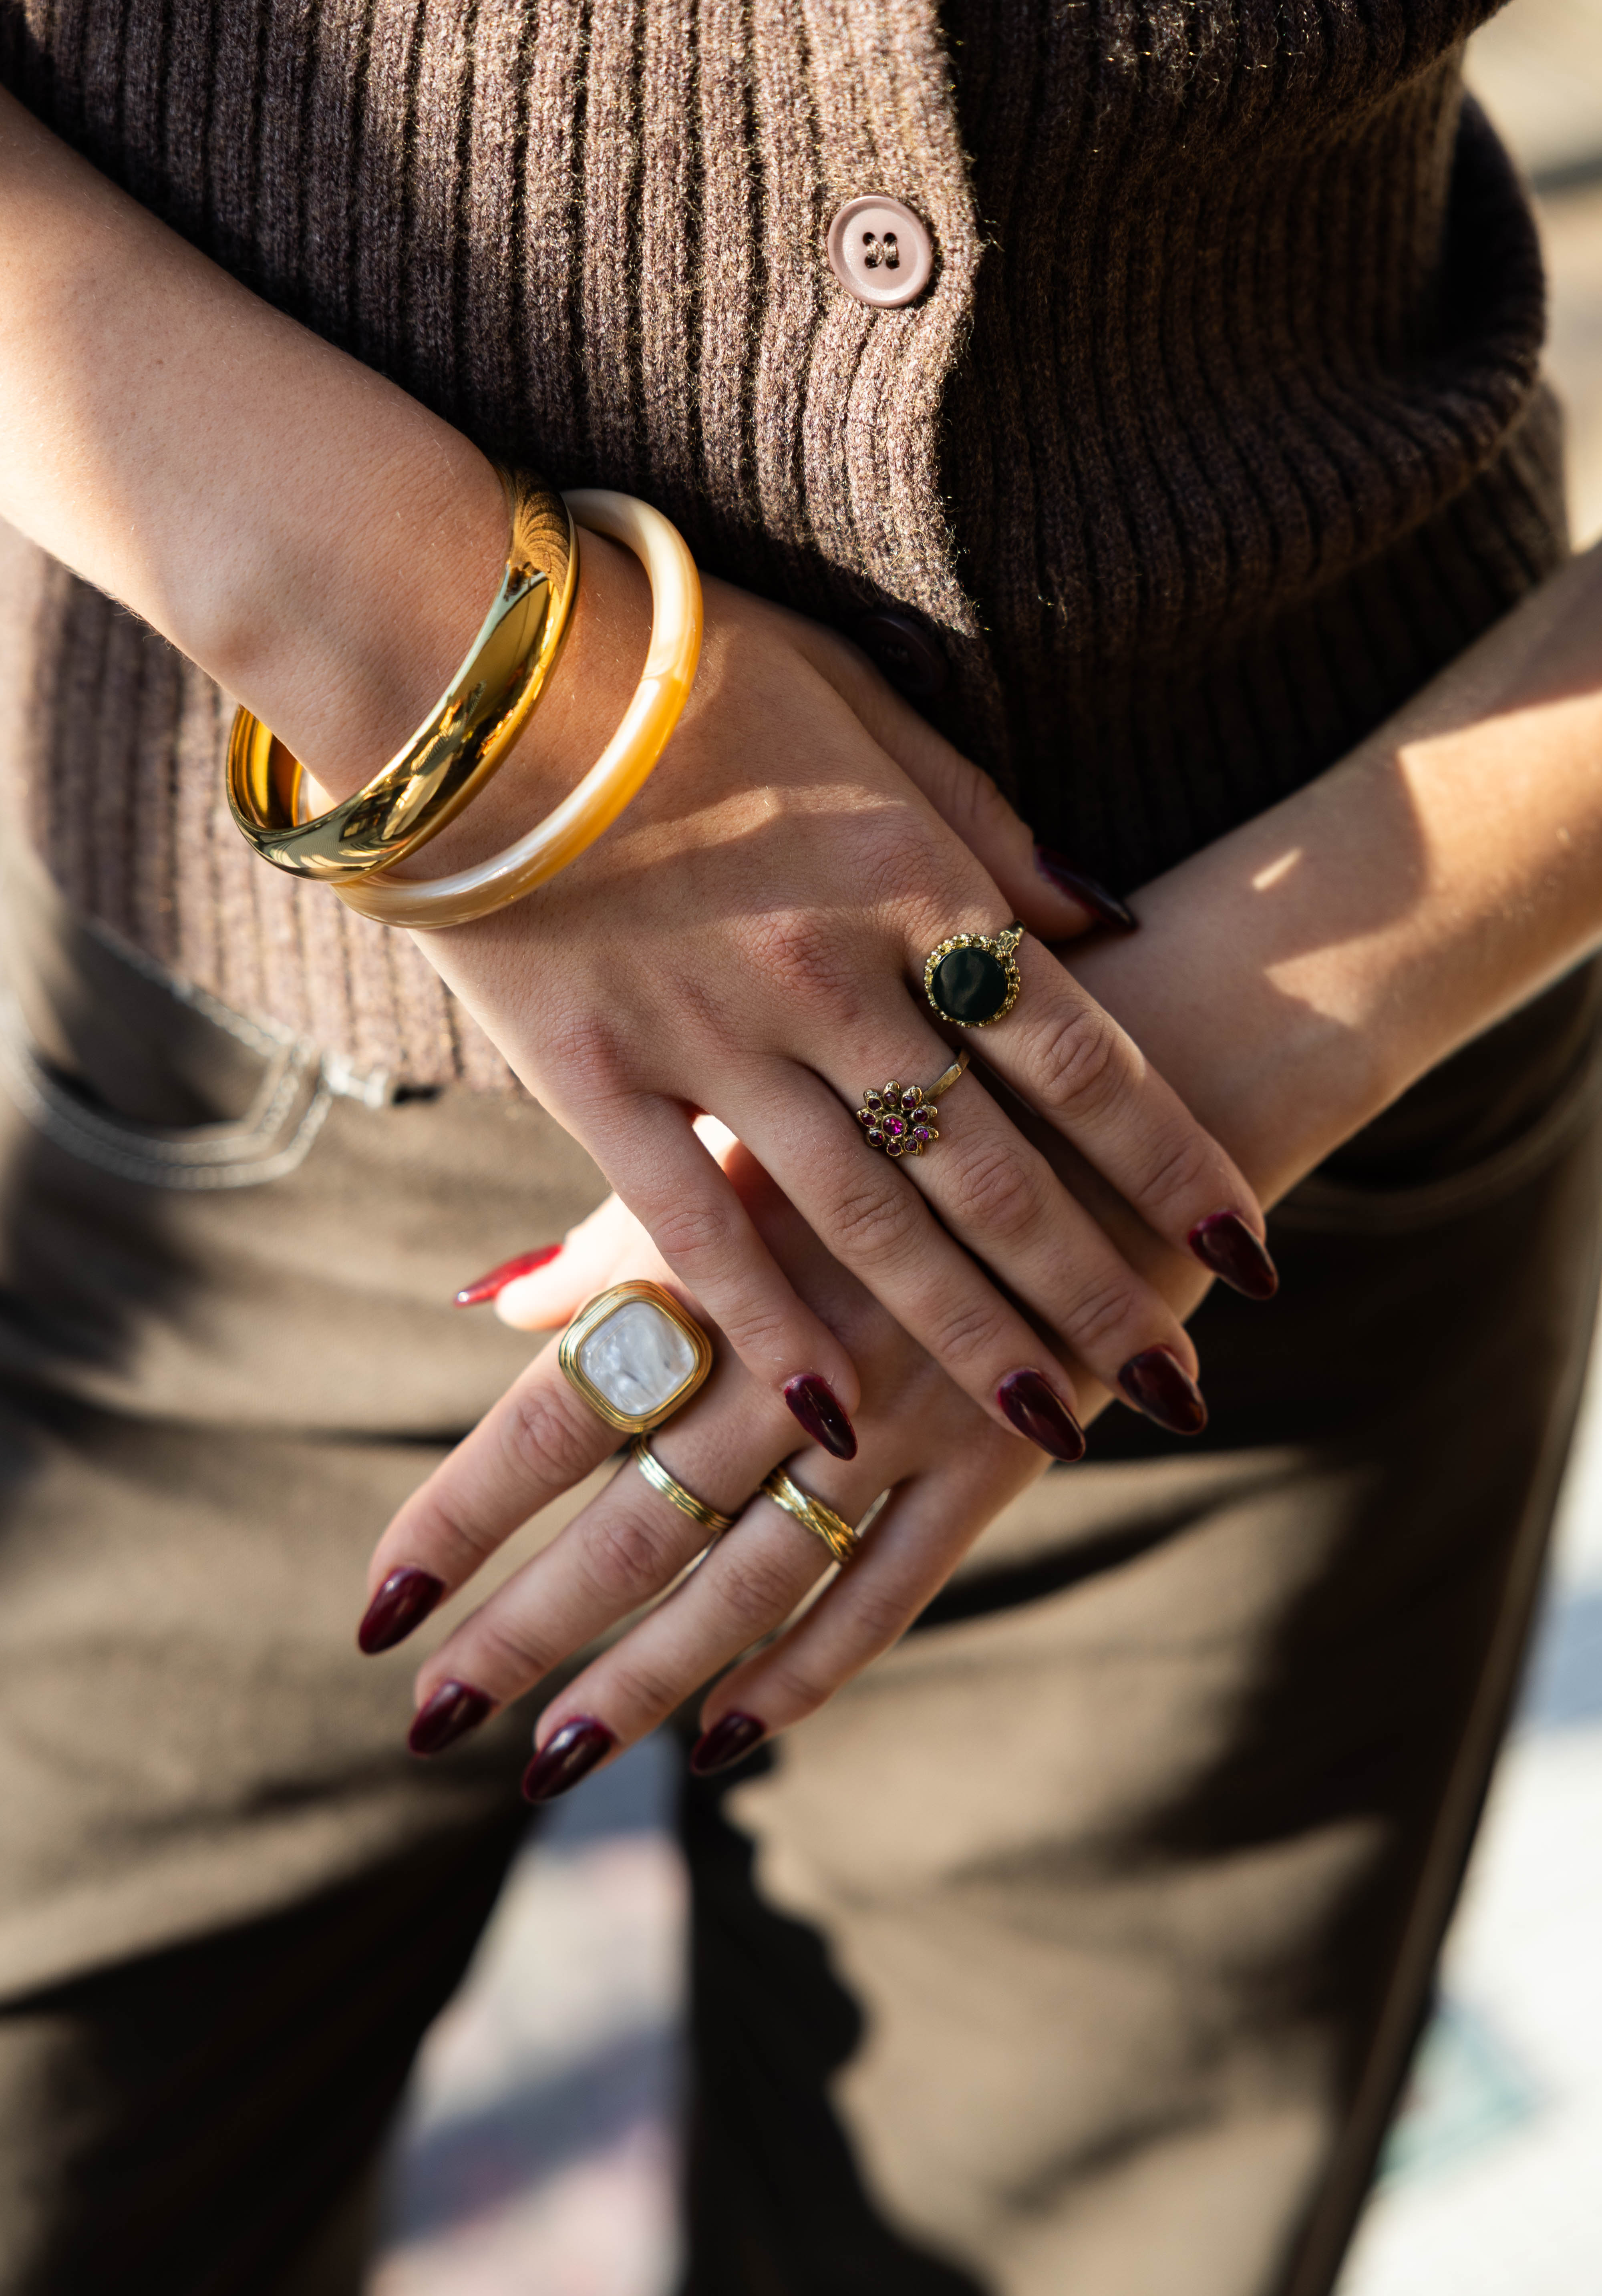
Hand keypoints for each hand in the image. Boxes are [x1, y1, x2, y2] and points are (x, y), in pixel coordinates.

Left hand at [363, 1129, 1083, 1788]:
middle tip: (431, 1724)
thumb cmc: (906, 1105)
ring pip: (746, 1581)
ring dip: (642, 1681)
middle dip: (524, 1634)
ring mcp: (903, 1417)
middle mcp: (799, 1355)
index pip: (551, 1420)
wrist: (1125, 1090)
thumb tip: (492, 1304)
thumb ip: (622, 1237)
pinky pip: (886, 1592)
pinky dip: (802, 1670)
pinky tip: (725, 1736)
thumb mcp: (751, 1142)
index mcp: (722, 1266)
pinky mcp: (997, 1457)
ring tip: (549, 1763)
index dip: (458, 1522)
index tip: (378, 1614)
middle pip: (632, 1525)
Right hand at [399, 536, 1274, 1465]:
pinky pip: (693, 1225)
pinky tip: (832, 1416)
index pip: (1080, 1057)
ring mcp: (712, 1038)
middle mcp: (833, 976)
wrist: (477, 666)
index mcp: (914, 881)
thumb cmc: (687, 664)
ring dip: (968, 1337)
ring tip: (1052, 1429)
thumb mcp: (871, 708)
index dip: (1171, 1167)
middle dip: (1095, 1290)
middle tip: (1176, 1391)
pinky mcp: (597, 1079)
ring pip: (867, 1222)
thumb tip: (1100, 919)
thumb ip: (986, 826)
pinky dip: (766, 1325)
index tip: (1244, 1256)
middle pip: (995, 1169)